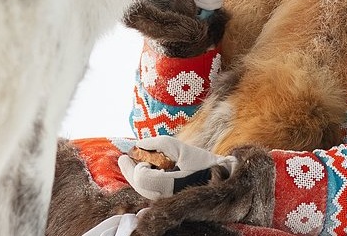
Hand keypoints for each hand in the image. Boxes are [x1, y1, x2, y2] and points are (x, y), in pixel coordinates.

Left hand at [117, 136, 237, 199]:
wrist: (222, 180)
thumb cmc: (203, 164)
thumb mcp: (180, 147)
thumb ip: (157, 143)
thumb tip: (138, 144)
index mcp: (169, 185)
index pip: (141, 177)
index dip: (136, 165)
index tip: (134, 154)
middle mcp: (166, 197)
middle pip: (138, 186)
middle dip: (130, 170)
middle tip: (125, 158)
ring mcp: (167, 202)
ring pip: (143, 191)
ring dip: (137, 176)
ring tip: (139, 162)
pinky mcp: (169, 203)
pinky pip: (150, 193)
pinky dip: (145, 181)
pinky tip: (148, 171)